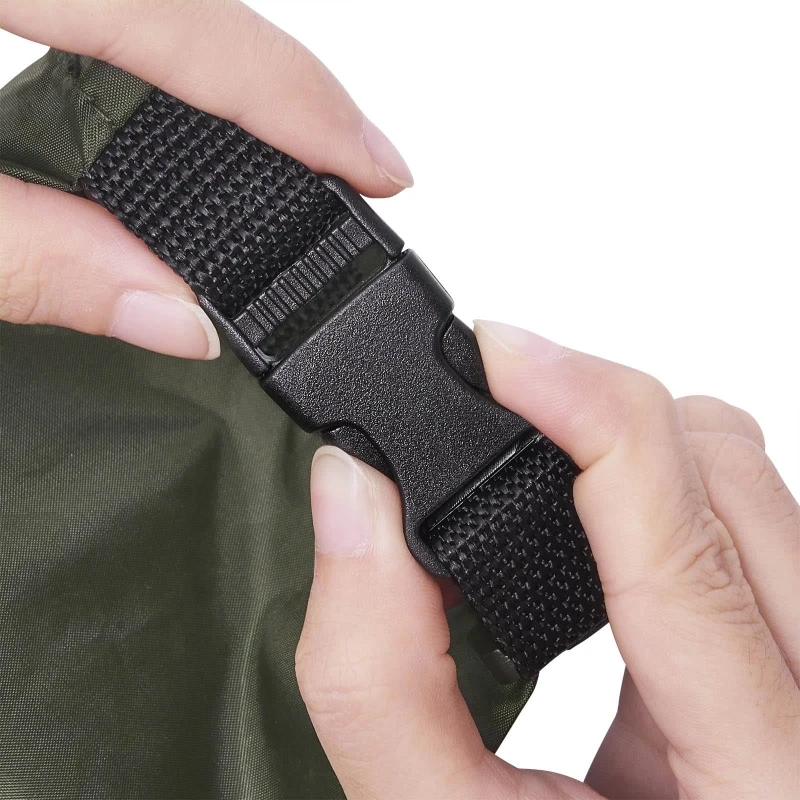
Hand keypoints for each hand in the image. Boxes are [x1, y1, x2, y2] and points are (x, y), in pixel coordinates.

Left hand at [0, 0, 411, 357]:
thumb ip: (33, 257)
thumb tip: (175, 316)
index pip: (185, 16)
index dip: (296, 98)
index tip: (377, 166)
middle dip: (287, 86)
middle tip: (356, 163)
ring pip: (169, 0)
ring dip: (237, 74)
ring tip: (298, 145)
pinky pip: (128, 9)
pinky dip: (181, 60)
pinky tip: (205, 109)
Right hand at [297, 320, 799, 798]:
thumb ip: (381, 674)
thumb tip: (353, 497)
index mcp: (761, 775)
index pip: (687, 543)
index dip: (592, 413)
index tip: (496, 350)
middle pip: (727, 472)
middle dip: (595, 419)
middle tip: (483, 411)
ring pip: (744, 476)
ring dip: (625, 447)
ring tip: (526, 465)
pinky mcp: (779, 641)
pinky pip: (737, 507)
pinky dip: (647, 484)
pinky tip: (582, 521)